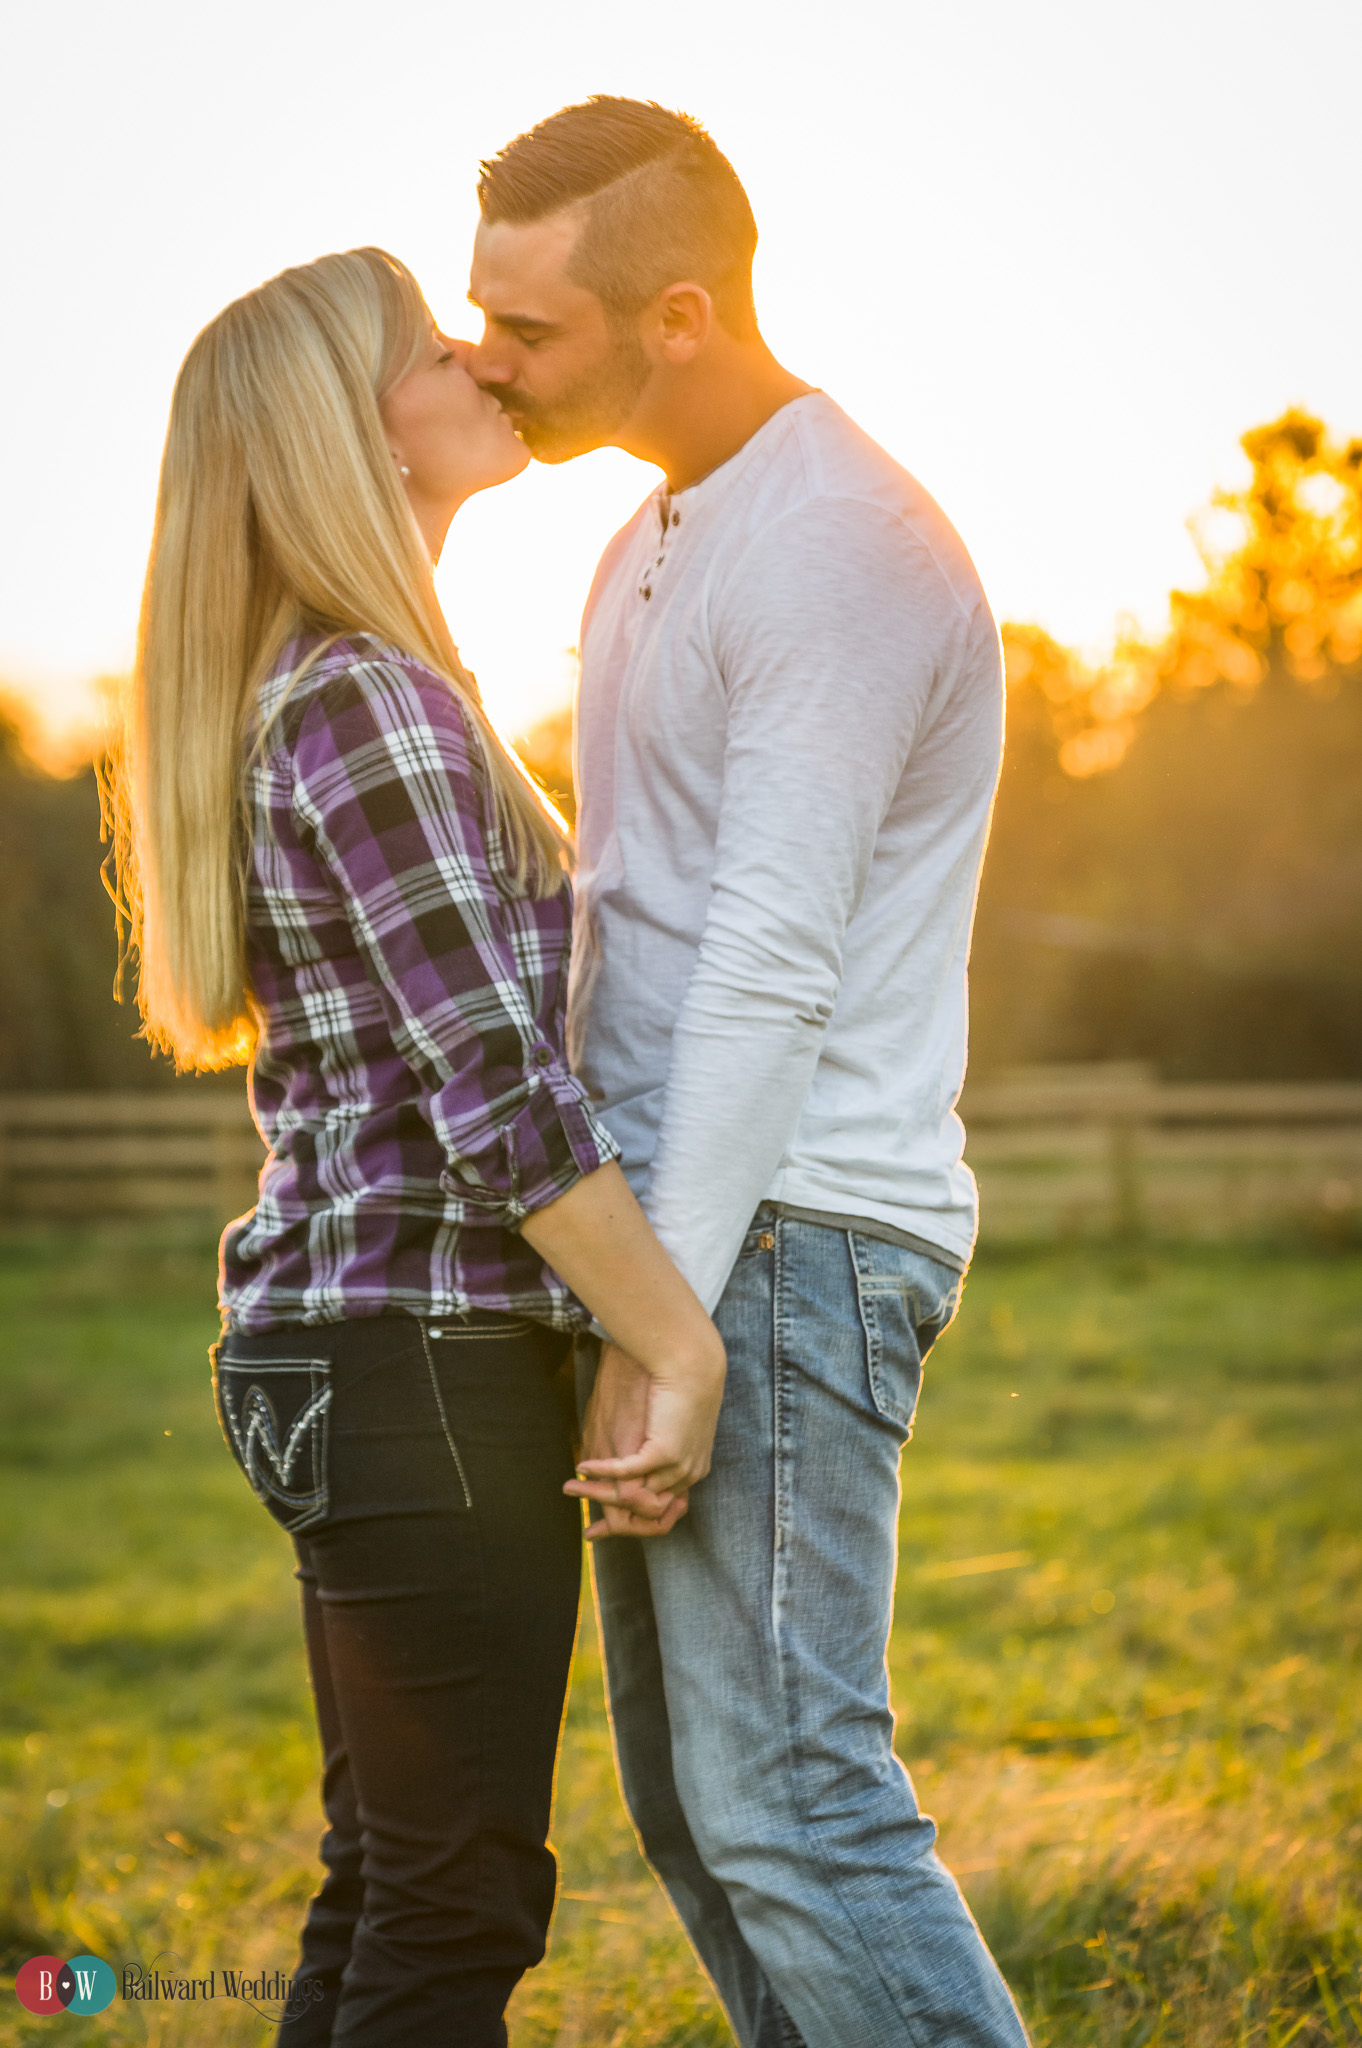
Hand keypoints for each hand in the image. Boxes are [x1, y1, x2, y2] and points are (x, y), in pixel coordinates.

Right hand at [564, 1340, 723, 1539]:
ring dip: (596, 1492)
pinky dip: (601, 1472)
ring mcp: (678, 1467)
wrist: (688, 1360)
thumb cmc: (672, 1388)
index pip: (657, 1514)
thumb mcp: (657, 1428)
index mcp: (689, 1472)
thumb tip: (618, 1473)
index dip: (627, 1526)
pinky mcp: (665, 1452)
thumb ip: (645, 1455)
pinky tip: (582, 1466)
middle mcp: (686, 1476)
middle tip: (583, 1521)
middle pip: (641, 1512)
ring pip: (631, 1495)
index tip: (598, 1530)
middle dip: (608, 1518)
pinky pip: (627, 1473)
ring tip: (570, 1487)